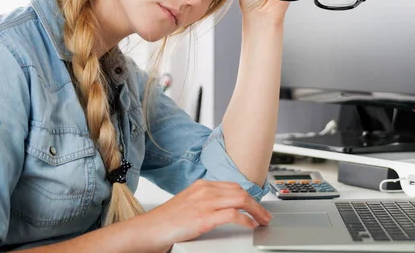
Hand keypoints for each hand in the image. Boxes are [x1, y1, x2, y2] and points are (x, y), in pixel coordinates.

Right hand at [133, 180, 271, 250]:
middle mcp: (205, 190)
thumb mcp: (189, 203)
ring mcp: (204, 203)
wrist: (149, 229)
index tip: (256, 204)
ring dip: (256, 211)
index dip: (248, 195)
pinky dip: (245, 219)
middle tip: (265, 214)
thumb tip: (225, 207)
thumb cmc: (167, 220)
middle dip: (256, 203)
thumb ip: (206, 201)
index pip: (233, 186)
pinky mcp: (203, 218)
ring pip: (240, 200)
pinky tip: (250, 225)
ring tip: (262, 220)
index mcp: (202, 185)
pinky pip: (232, 215)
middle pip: (240, 191)